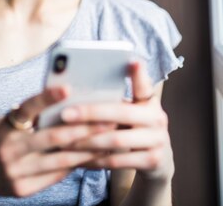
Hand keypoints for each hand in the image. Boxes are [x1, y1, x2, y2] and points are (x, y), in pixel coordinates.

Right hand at [0, 87, 111, 199]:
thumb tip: (69, 100)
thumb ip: (31, 116)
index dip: (47, 97)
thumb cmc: (2, 138)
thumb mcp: (7, 123)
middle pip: (52, 137)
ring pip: (59, 159)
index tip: (67, 88)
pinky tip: (93, 157)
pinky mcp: (21, 189)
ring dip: (87, 149)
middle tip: (108, 119)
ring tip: (108, 139)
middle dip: (84, 128)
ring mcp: (13, 172)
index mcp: (4, 126)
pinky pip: (55, 176)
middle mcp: (6, 149)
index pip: (27, 108)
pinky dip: (76, 165)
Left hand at [60, 62, 174, 181]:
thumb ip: (114, 100)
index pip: (144, 85)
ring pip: (116, 141)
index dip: (139, 74)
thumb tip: (78, 88)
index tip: (131, 60)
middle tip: (65, 114)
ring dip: (87, 141)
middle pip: (122, 113)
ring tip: (65, 140)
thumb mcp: (130, 111)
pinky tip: (78, 158)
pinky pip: (117, 162)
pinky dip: (95, 160)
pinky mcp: (153, 161)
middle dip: (90, 113)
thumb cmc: (133, 128)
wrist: (156, 160)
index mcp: (150, 101)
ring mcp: (158, 141)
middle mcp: (158, 118)